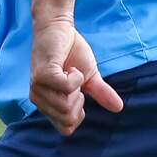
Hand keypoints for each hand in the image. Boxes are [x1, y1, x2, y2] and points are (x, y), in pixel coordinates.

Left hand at [30, 16, 121, 135]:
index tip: (79, 92)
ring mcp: (38, 88)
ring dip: (77, 86)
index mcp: (47, 104)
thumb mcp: (90, 76)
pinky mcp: (42, 76)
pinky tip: (68, 67)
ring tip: (69, 71)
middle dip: (79, 101)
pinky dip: (76, 77)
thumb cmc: (71, 52)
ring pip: (66, 106)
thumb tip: (119, 108)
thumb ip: (101, 94)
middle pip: (68, 119)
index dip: (79, 113)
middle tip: (73, 80)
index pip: (66, 128)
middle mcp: (39, 99)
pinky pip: (67, 88)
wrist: (60, 27)